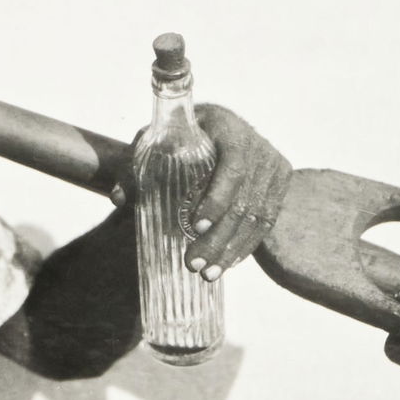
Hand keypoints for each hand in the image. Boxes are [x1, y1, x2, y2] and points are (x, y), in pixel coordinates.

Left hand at [110, 105, 291, 279]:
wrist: (220, 125)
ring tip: (208, 274)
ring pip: (258, 216)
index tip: (197, 225)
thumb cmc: (181, 133)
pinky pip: (266, 221)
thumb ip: (135, 166)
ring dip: (232, 249)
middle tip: (193, 264)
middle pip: (244, 200)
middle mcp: (258, 145)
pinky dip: (246, 245)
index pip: (233, 167)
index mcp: (228, 128)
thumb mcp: (156, 141)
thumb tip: (119, 197)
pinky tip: (227, 264)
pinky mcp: (280, 184)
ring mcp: (273, 166)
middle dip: (219, 238)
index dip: (218, 198)